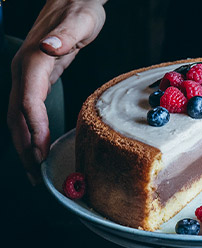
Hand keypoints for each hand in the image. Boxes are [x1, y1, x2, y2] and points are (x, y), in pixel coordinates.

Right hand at [7, 0, 105, 183]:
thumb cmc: (80, 9)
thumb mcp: (80, 20)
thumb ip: (65, 35)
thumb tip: (49, 48)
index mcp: (34, 61)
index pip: (29, 102)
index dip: (34, 129)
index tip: (41, 153)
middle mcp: (24, 70)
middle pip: (17, 115)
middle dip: (25, 146)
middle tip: (35, 174)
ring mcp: (27, 75)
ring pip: (18, 116)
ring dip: (24, 144)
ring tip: (33, 169)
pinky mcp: (35, 79)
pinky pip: (27, 110)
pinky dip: (30, 131)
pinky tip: (37, 145)